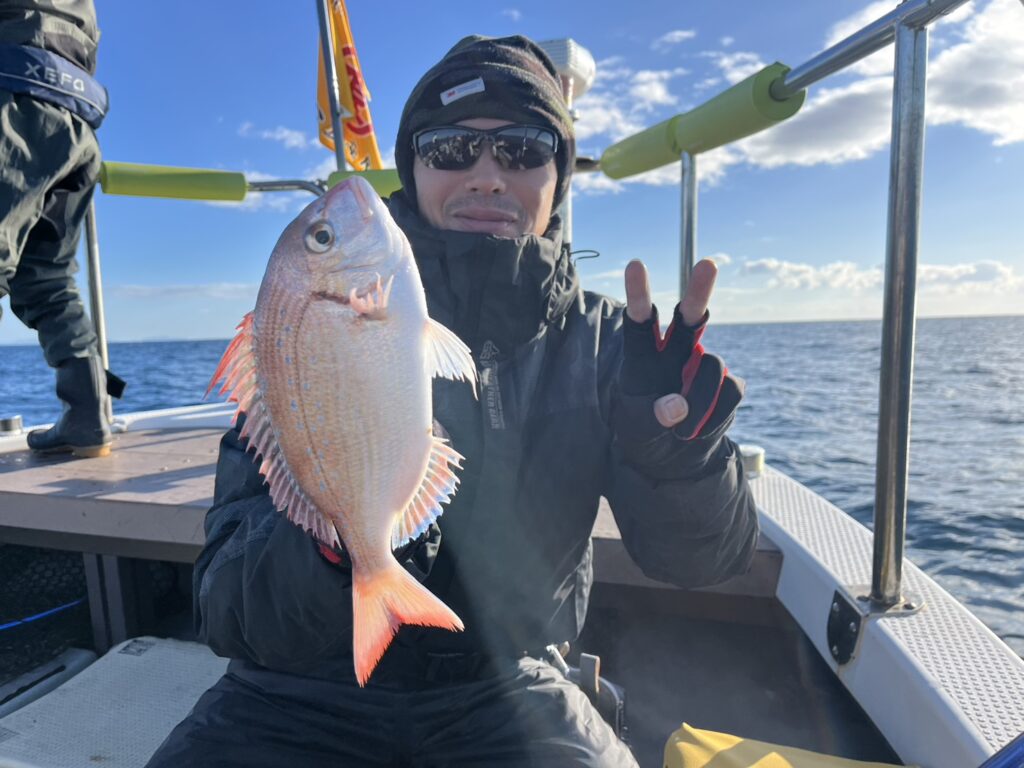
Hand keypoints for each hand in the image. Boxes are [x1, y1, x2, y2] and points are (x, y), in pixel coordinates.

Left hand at [616, 258, 742, 460]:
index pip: (640, 322)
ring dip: (700, 400)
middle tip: (707, 264)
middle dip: (698, 292)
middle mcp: (674, 352)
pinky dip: (715, 415)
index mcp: (643, 356)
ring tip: (682, 431)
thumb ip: (652, 416)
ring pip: (712, 365)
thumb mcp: (637, 428)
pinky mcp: (728, 384)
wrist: (672, 458)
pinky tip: (701, 429)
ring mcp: (703, 365)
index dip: (638, 294)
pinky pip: (730, 390)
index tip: (635, 265)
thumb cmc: (645, 433)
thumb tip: (678, 406)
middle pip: (688, 317)